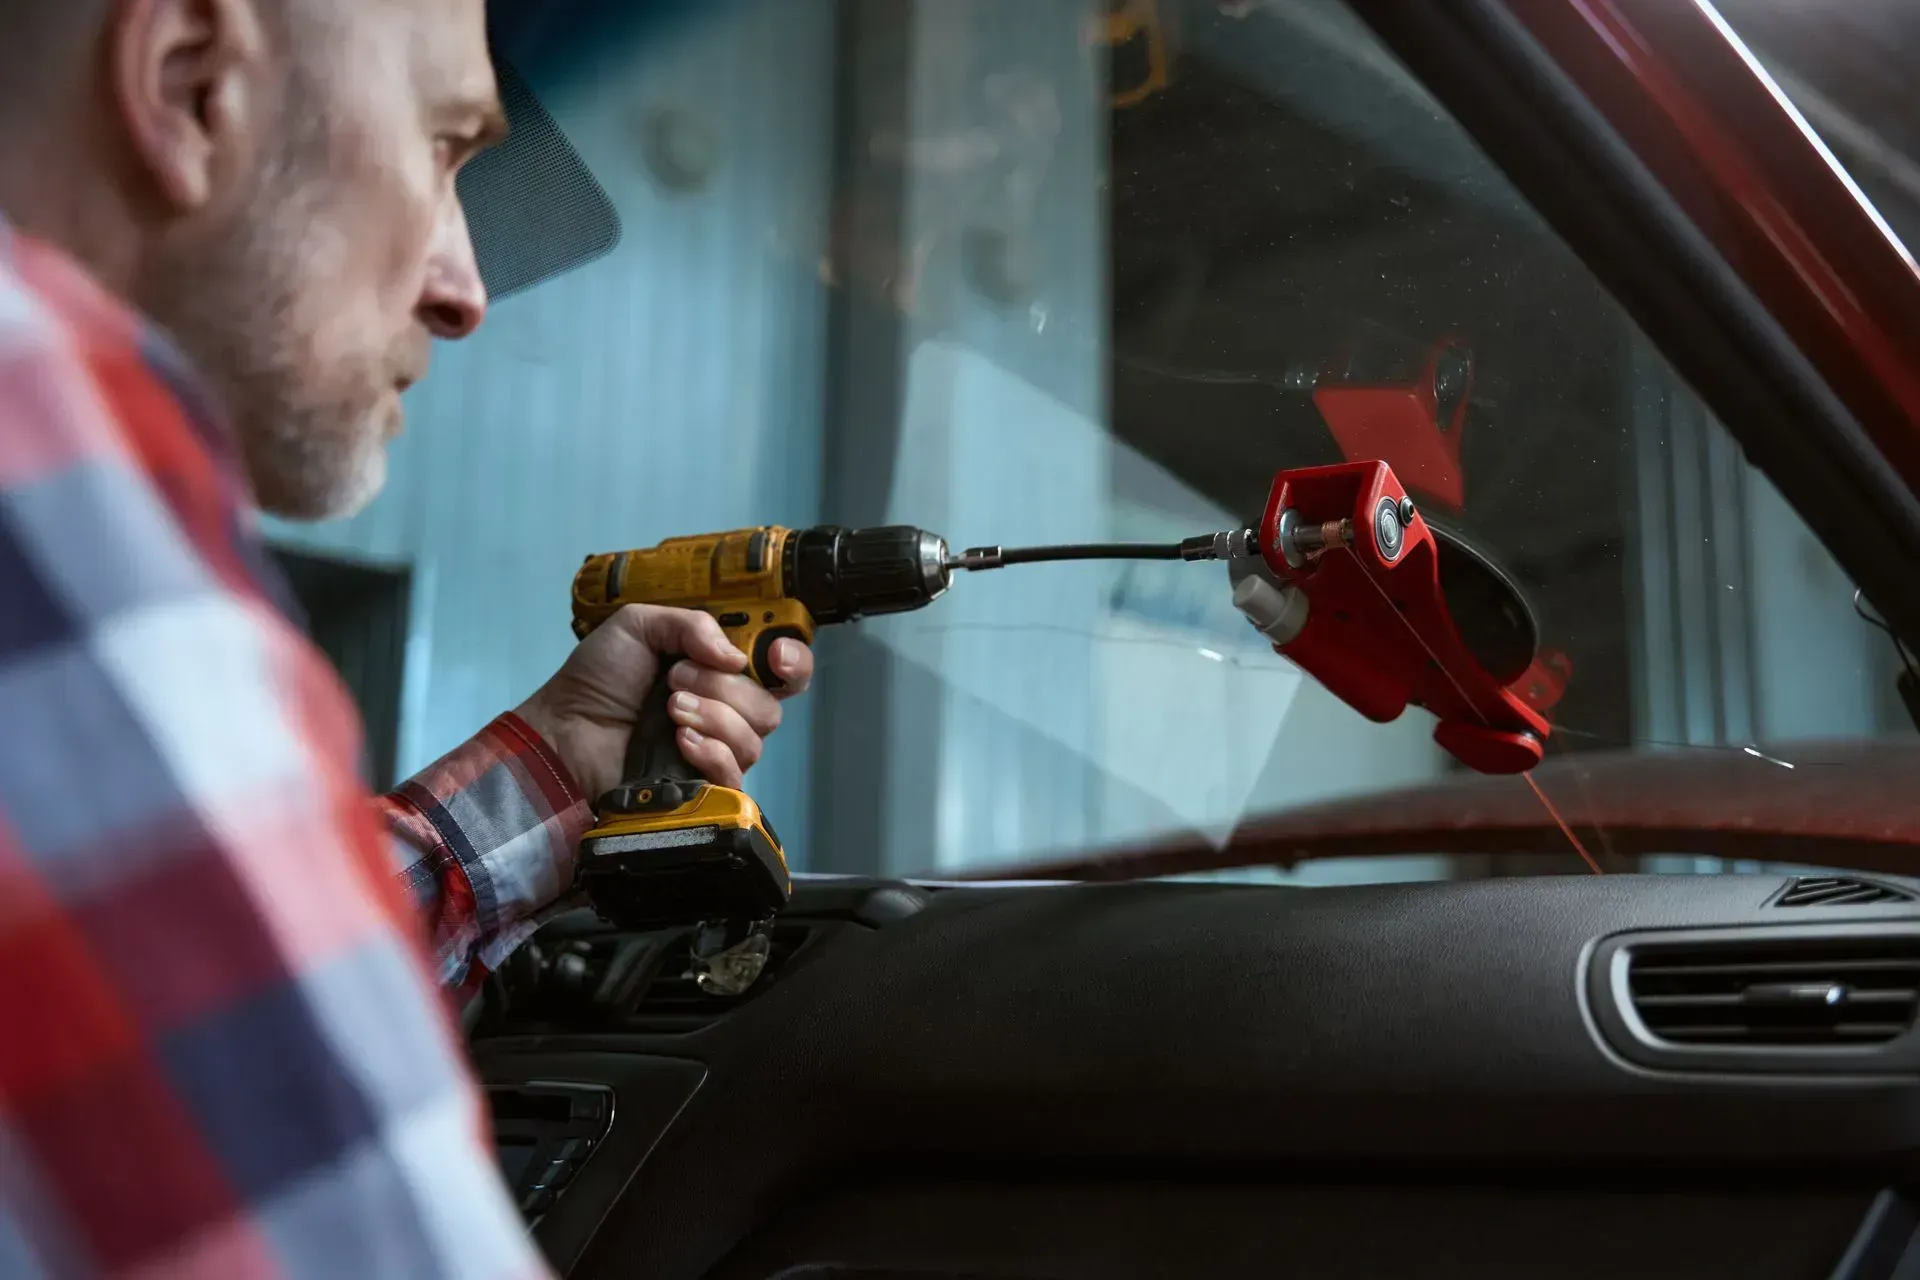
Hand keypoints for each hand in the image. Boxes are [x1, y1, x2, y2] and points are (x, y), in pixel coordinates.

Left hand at [513, 605, 814, 799]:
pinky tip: (680, 741)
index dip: (793, 662)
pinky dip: (711, 752)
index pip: (784, 670)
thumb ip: (691, 624)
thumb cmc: (598, 678)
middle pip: (770, 705)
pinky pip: (735, 772)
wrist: (565, 733)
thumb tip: (736, 657)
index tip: (774, 656)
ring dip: (713, 716)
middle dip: (725, 688)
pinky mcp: (704, 786)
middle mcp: (728, 711)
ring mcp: (717, 751)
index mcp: (720, 671)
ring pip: (754, 737)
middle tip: (675, 680)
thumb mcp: (638, 625)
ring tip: (669, 711)